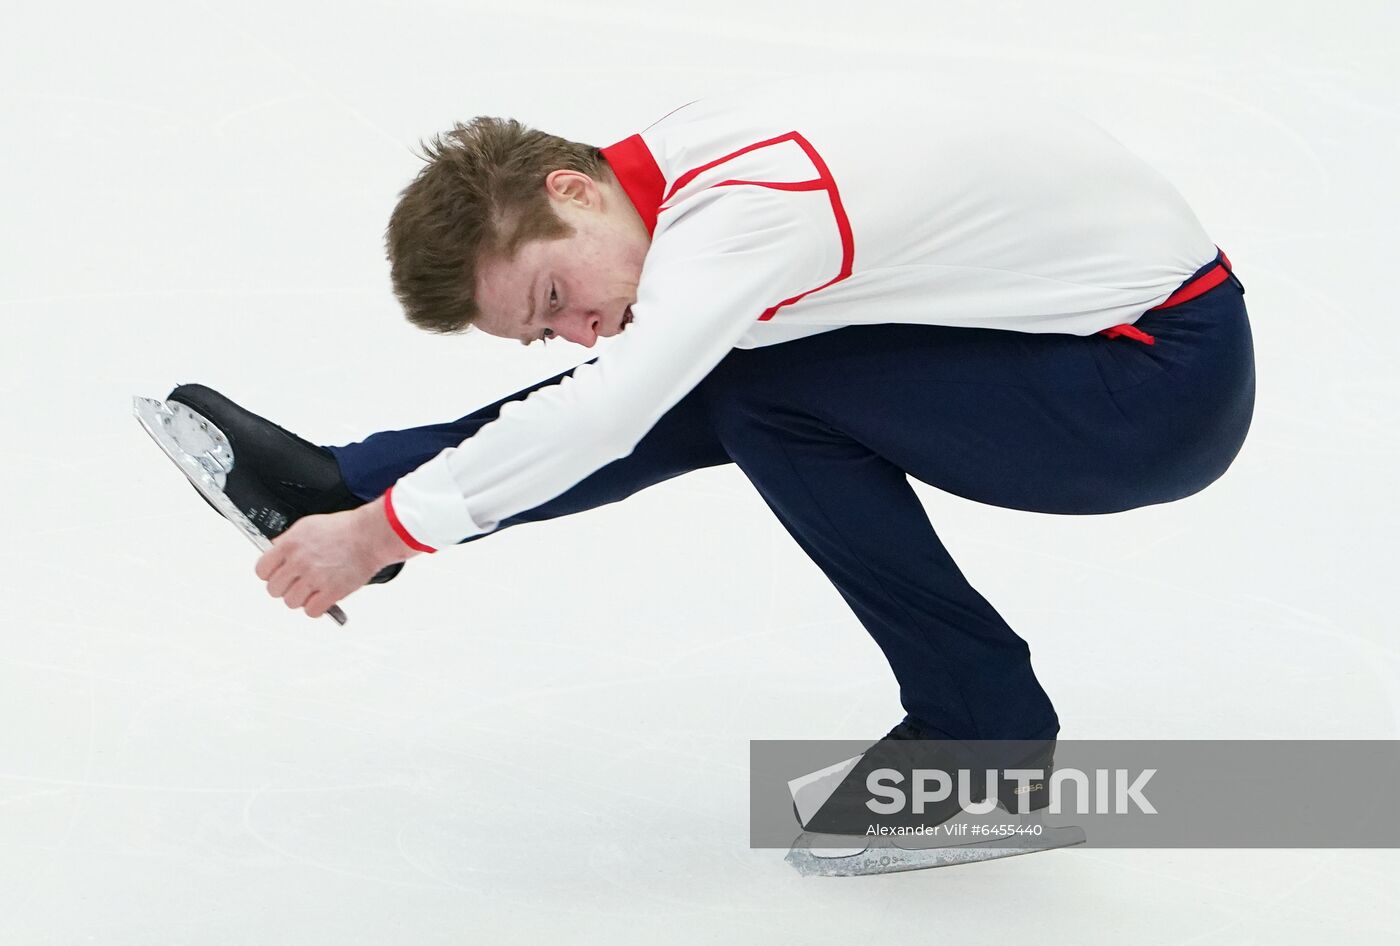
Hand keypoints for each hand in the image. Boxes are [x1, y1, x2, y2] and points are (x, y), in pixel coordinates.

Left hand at [254, 497, 420, 618]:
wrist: (370, 536)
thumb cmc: (345, 529)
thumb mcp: (308, 526)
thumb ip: (288, 540)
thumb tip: (274, 550)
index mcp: (290, 545)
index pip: (262, 570)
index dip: (269, 575)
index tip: (278, 575)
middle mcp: (299, 562)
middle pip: (274, 590)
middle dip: (285, 588)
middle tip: (297, 584)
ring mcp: (315, 578)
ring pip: (291, 602)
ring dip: (301, 599)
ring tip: (313, 591)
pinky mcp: (332, 591)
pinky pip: (311, 611)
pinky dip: (316, 608)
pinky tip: (323, 599)